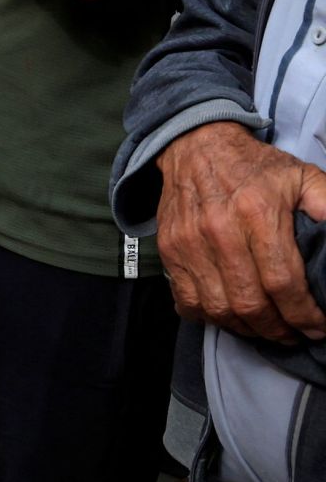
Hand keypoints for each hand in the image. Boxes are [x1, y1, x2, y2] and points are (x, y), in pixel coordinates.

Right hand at [158, 122, 325, 343]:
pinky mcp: (170, 251)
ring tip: (266, 330)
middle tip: (294, 335)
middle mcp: (220, 231)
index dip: (303, 314)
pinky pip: (186, 300)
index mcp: (258, 213)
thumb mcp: (303, 176)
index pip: (282, 281)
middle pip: (249, 302)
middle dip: (278, 329)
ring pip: (218, 308)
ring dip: (246, 329)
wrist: (195, 146)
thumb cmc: (253, 166)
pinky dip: (209, 317)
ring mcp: (190, 244)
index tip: (317, 326)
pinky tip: (230, 317)